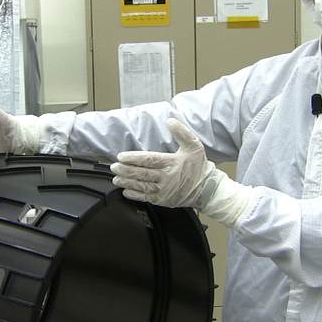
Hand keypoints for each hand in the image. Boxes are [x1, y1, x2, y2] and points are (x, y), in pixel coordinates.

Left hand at [110, 119, 252, 225]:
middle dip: (126, 170)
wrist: (207, 189)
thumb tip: (170, 121)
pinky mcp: (163, 200)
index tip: (122, 156)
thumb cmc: (198, 166)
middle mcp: (167, 178)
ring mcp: (164, 191)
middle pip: (142, 173)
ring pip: (142, 186)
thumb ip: (181, 132)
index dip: (134, 158)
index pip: (149, 159)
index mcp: (172, 163)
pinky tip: (126, 191)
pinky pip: (147, 198)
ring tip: (117, 179)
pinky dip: (135, 195)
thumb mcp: (194, 145)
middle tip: (114, 167)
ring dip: (127, 182)